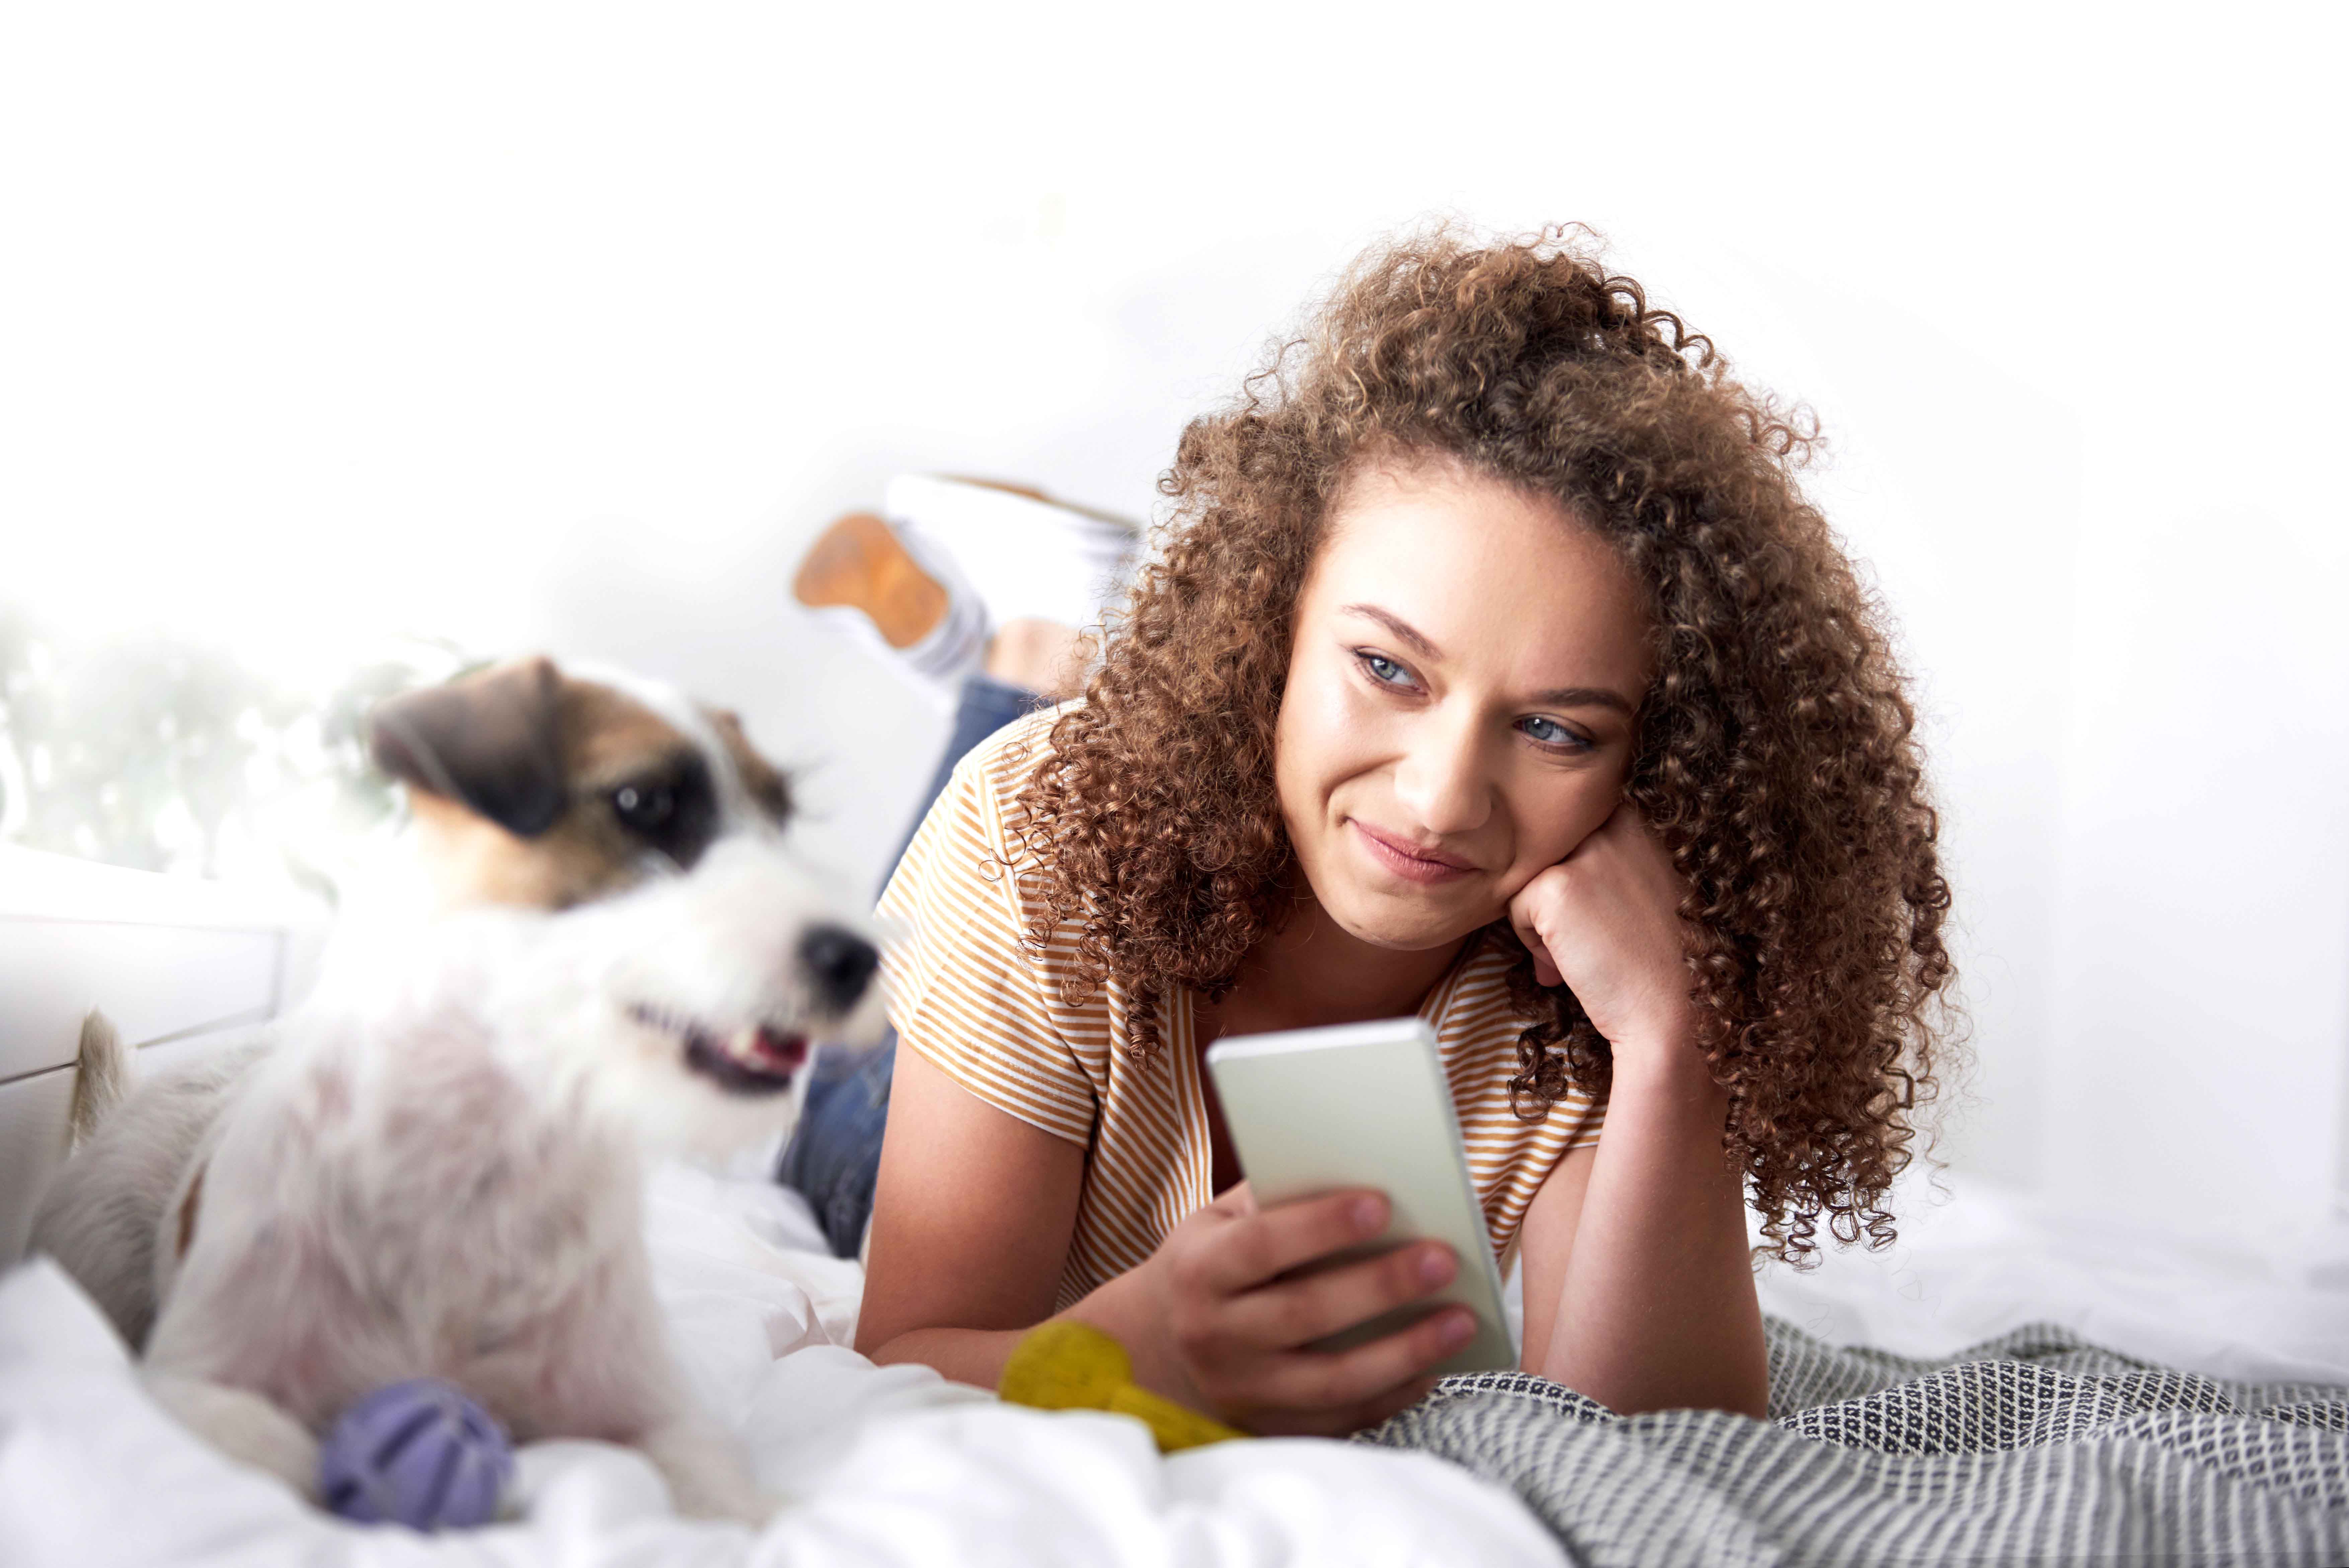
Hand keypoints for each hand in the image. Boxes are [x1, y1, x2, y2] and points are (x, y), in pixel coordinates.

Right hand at [1141, 1182, 1474, 1435]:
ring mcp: (1243, 1391)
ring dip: (1404, 1351)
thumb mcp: (1215, 1222)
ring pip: (1331, 1379)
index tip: (1381, 1202)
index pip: (1261, 1247)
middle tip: (1444, 1259)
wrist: (1155, 1347)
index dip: (1320, 1226)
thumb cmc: (1206, 1265)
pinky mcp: (1270, 1427)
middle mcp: (1215, 1336)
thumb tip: (1355, 1178)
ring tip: (1462, 1321)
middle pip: (1304, 1314)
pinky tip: (1434, 1370)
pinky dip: (1392, 1398)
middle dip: (1380, 1286)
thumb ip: (1270, 1201)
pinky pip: (1341, 1420)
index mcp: (1200, 1271)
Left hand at [1505, 800, 1700, 1071]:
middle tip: (1595, 940)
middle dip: (1561, 900)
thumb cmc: (1662, 963)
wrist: (1674, 1012)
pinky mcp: (1556, 886)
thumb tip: (1554, 877)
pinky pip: (1515, 908)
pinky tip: (1575, 964)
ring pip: (1530, 882)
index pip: (1576, 835)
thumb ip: (1604, 870)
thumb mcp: (1645, 893)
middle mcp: (1614, 825)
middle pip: (1551, 856)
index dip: (1579, 881)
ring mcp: (1586, 853)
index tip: (1603, 916)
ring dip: (1545, 922)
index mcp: (1641, 820)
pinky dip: (1533, 943)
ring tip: (1587, 954)